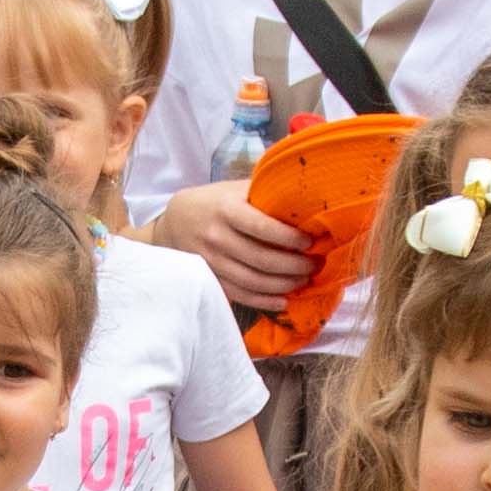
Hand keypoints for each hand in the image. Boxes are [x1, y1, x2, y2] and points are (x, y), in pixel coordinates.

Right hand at [161, 181, 315, 304]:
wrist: (175, 221)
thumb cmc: (214, 202)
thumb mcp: (234, 189)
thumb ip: (263, 193)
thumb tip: (305, 198)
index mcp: (226, 210)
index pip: (262, 227)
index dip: (289, 238)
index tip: (310, 241)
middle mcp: (217, 237)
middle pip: (262, 259)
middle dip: (295, 266)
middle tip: (316, 264)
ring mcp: (212, 261)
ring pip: (253, 281)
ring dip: (284, 284)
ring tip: (304, 280)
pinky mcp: (211, 279)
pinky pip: (241, 295)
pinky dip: (264, 301)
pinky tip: (283, 300)